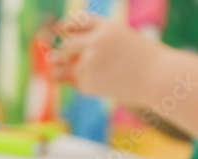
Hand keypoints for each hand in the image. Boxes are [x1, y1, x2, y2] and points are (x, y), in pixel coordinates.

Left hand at [50, 16, 169, 105]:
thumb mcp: (120, 42)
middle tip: (65, 60)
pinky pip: (80, 84)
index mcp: (106, 27)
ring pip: (74, 68)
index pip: (79, 22)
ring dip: (83, 74)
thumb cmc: (144, 60)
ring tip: (110, 76)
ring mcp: (89, 61)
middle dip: (63, 54)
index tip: (61, 30)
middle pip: (67, 46)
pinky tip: (109, 85)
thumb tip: (50, 58)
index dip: (67, 26)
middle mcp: (94, 41)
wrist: (158, 78)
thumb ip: (91, 44)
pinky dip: (89, 86)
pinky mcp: (86, 81)